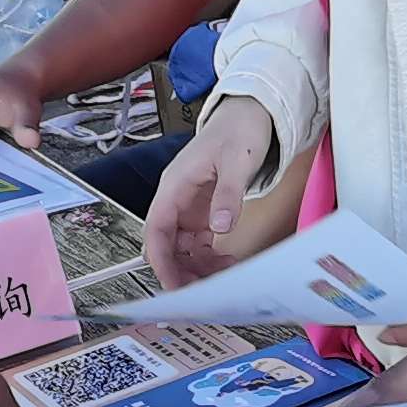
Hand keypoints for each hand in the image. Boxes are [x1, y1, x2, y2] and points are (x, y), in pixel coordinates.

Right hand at [144, 98, 278, 287]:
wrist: (249, 114)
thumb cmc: (238, 130)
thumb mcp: (236, 161)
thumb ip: (227, 194)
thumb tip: (219, 227)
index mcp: (174, 186)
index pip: (156, 230)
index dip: (161, 261)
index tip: (174, 286)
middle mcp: (176, 200)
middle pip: (166, 245)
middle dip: (179, 271)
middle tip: (201, 293)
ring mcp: (189, 208)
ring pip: (182, 249)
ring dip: (196, 268)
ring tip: (222, 279)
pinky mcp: (203, 212)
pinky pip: (199, 244)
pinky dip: (209, 258)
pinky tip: (227, 264)